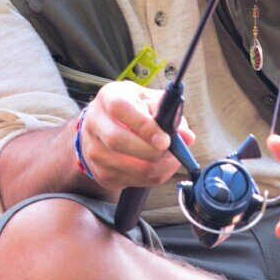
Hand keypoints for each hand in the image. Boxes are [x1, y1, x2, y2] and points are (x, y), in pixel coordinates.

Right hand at [77, 81, 196, 190]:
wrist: (104, 125)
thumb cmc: (132, 109)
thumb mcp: (150, 101)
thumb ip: (170, 114)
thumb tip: (186, 136)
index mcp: (108, 97)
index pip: (121, 109)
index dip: (144, 126)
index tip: (165, 140)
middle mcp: (95, 122)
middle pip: (118, 141)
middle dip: (151, 152)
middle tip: (171, 153)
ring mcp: (93, 150)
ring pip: (126, 166)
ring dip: (156, 168)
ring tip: (170, 160)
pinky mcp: (99, 172)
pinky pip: (130, 181)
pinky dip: (151, 177)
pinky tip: (158, 167)